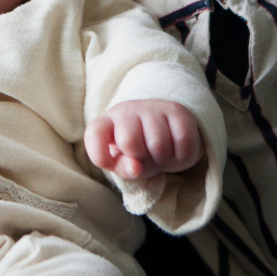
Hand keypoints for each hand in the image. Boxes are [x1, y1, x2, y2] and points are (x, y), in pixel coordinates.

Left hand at [85, 99, 203, 178]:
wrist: (167, 130)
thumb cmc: (139, 151)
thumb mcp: (126, 163)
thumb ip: (123, 167)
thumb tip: (136, 167)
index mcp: (107, 123)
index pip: (94, 134)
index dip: (99, 154)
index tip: (110, 163)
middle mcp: (127, 110)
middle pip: (130, 142)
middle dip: (141, 159)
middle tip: (146, 157)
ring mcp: (152, 107)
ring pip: (159, 145)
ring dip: (163, 159)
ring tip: (161, 154)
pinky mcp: (176, 110)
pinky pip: (182, 142)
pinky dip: (182, 156)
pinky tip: (176, 150)